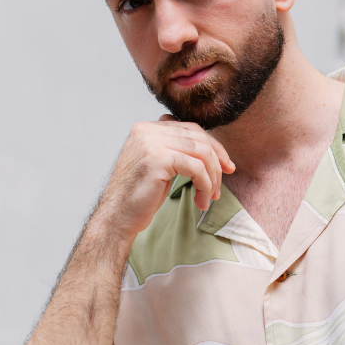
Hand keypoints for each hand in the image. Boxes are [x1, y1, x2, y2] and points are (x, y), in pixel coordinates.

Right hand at [95, 115, 233, 241]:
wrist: (118, 217)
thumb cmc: (140, 196)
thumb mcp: (159, 165)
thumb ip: (174, 149)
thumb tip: (207, 144)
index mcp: (147, 128)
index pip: (191, 129)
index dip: (214, 148)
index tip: (226, 168)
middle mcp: (147, 130)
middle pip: (199, 138)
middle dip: (217, 163)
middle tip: (219, 187)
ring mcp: (151, 143)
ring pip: (201, 153)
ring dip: (212, 178)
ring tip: (209, 198)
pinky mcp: (157, 159)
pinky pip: (196, 168)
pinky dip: (205, 186)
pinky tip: (201, 201)